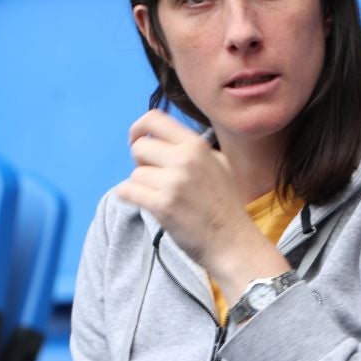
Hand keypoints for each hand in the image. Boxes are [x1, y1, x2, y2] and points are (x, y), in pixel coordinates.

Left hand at [112, 110, 289, 293]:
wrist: (232, 241)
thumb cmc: (225, 205)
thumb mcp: (218, 164)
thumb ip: (192, 149)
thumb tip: (163, 140)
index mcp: (197, 145)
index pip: (155, 119)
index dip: (138, 128)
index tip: (136, 140)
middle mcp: (185, 159)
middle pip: (140, 147)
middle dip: (141, 163)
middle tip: (154, 178)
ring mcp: (174, 183)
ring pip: (135, 174)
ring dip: (142, 186)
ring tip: (161, 197)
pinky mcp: (162, 205)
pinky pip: (128, 191)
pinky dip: (130, 197)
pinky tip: (145, 203)